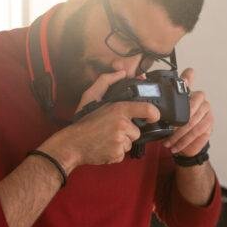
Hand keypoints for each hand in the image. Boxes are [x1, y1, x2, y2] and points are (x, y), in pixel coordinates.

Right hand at [42, 70, 159, 167]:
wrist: (72, 143)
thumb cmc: (83, 120)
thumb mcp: (90, 96)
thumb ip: (106, 81)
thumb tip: (121, 72)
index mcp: (119, 109)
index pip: (148, 109)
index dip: (154, 114)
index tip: (153, 117)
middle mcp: (122, 125)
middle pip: (137, 131)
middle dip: (127, 132)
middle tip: (111, 130)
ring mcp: (120, 141)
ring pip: (130, 143)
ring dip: (121, 142)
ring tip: (106, 138)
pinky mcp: (117, 154)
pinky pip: (123, 153)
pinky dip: (115, 152)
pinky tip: (105, 147)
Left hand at [163, 68, 212, 157]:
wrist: (185, 144)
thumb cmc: (175, 127)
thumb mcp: (164, 115)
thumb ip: (158, 101)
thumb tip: (143, 81)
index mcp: (189, 93)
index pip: (189, 80)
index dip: (187, 79)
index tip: (184, 78)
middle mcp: (200, 100)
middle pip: (192, 107)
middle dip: (179, 121)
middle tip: (168, 130)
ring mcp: (207, 112)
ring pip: (194, 123)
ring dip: (180, 135)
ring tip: (169, 142)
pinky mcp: (209, 125)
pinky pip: (198, 133)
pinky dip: (185, 142)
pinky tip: (177, 146)